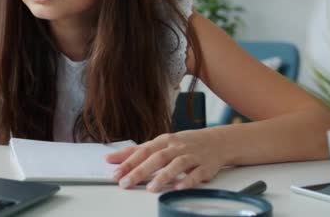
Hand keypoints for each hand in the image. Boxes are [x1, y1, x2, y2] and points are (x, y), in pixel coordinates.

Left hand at [106, 129, 225, 191]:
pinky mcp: (206, 166)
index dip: (128, 162)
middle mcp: (176, 147)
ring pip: (176, 164)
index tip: (115, 173)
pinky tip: (179, 188)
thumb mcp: (160, 143)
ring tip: (151, 188)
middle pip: (157, 157)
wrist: (218, 141)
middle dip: (140, 170)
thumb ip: (136, 151)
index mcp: (163, 141)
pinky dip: (188, 180)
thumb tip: (111, 158)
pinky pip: (197, 174)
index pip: (143, 150)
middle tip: (126, 183)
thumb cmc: (184, 143)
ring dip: (163, 176)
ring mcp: (192, 156)